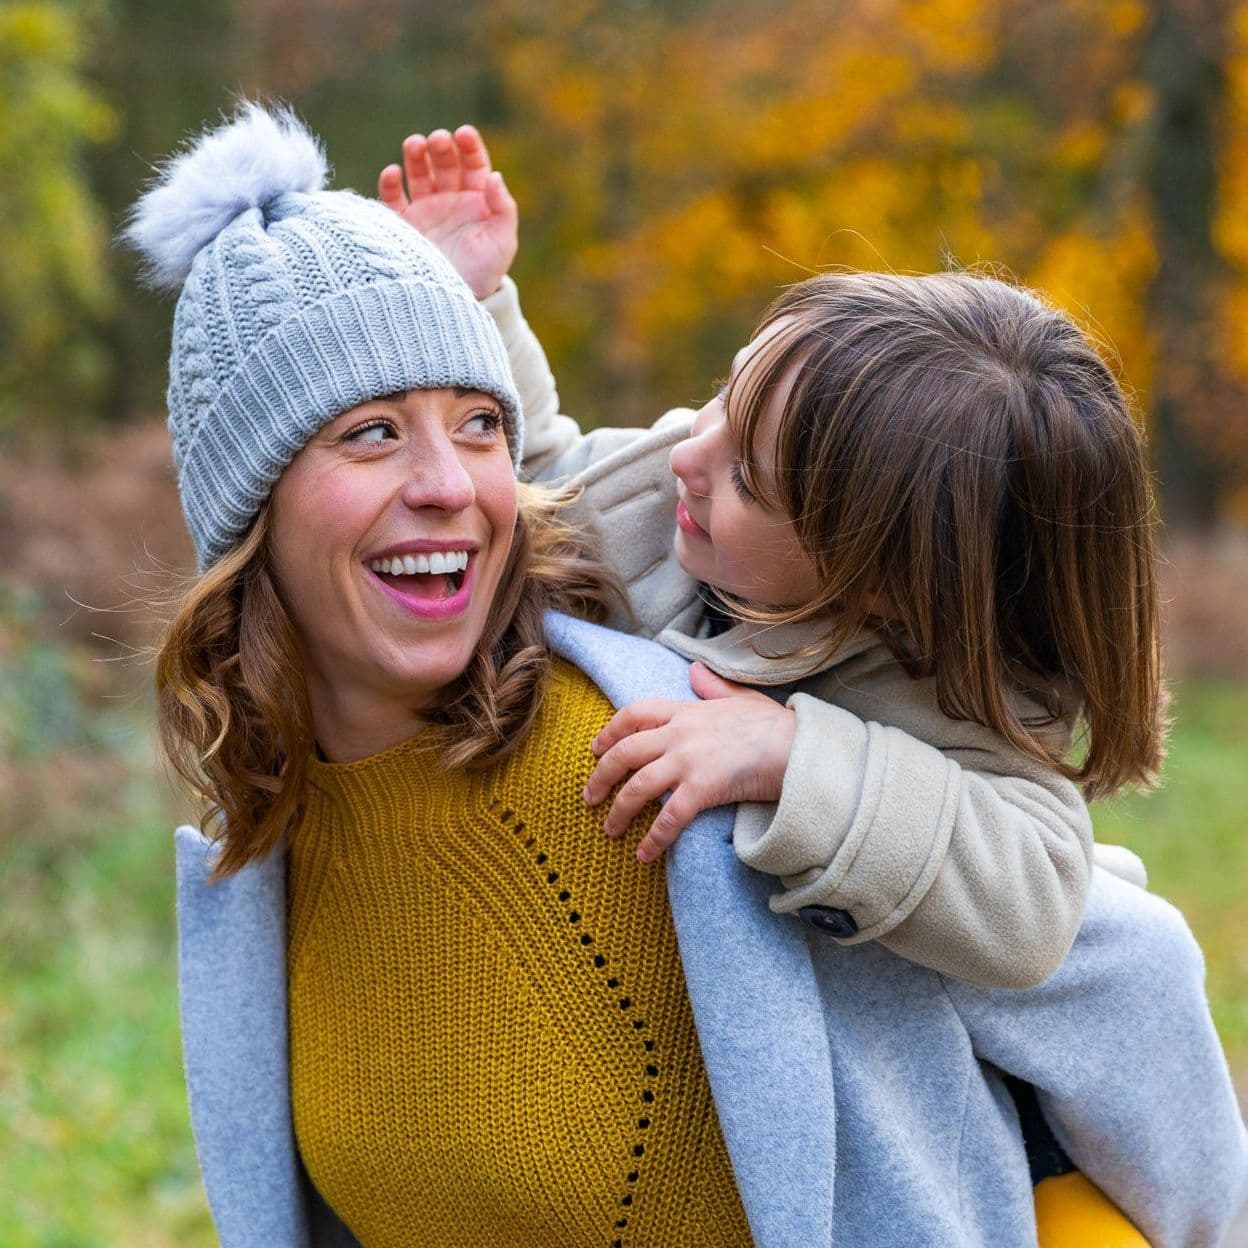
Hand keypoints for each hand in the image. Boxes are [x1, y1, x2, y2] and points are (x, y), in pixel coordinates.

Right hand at [377, 125, 516, 298]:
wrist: (456, 301)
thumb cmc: (485, 273)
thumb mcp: (502, 242)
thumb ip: (503, 208)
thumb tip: (494, 175)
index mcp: (477, 200)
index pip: (474, 164)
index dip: (469, 146)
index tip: (463, 134)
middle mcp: (451, 200)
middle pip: (444, 163)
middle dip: (441, 148)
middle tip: (437, 141)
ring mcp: (426, 210)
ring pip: (418, 173)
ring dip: (415, 156)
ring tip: (414, 144)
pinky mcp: (404, 225)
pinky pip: (393, 199)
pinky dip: (389, 183)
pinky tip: (392, 173)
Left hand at [583, 662, 796, 862]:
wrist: (799, 748)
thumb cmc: (774, 726)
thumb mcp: (740, 697)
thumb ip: (712, 687)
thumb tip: (694, 670)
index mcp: (686, 711)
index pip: (634, 714)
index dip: (610, 731)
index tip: (595, 748)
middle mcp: (679, 734)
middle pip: (625, 752)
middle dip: (601, 775)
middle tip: (589, 797)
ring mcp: (689, 761)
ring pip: (638, 786)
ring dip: (619, 811)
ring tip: (610, 830)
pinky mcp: (702, 789)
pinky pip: (668, 817)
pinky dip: (653, 838)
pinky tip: (644, 854)